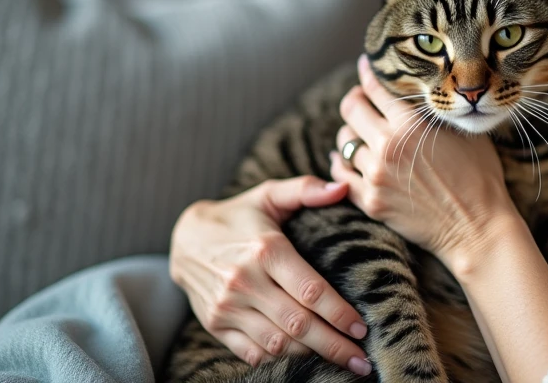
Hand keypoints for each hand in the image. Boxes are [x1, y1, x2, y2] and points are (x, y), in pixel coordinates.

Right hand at [168, 176, 371, 374]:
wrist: (185, 239)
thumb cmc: (238, 216)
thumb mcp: (269, 195)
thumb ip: (306, 189)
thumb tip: (343, 187)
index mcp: (266, 250)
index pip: (310, 291)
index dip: (340, 313)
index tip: (362, 328)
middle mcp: (245, 281)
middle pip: (298, 324)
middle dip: (334, 345)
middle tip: (362, 360)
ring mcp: (227, 307)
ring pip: (277, 343)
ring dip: (311, 355)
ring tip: (340, 360)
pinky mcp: (215, 324)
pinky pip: (251, 352)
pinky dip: (278, 360)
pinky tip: (302, 361)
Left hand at [329, 55, 515, 267]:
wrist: (476, 228)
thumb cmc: (479, 177)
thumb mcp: (464, 132)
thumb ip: (436, 111)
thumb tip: (421, 93)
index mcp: (409, 125)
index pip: (374, 89)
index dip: (367, 73)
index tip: (365, 66)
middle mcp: (386, 146)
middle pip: (351, 109)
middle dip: (355, 99)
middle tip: (361, 98)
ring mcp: (374, 176)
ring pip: (343, 142)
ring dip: (350, 132)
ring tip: (359, 131)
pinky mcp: (370, 201)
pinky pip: (340, 174)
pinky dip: (339, 162)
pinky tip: (344, 158)